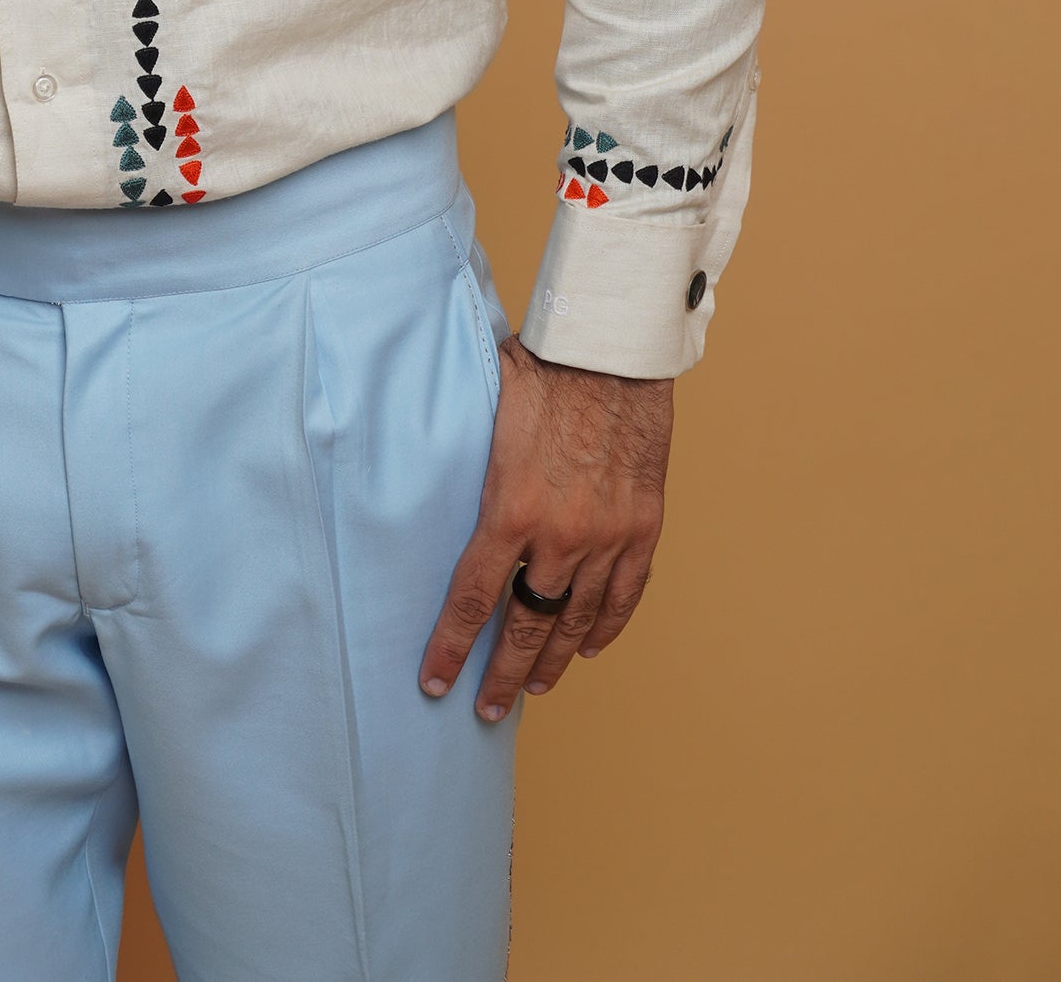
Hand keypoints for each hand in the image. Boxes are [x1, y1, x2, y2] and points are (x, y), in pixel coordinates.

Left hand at [420, 334, 672, 721]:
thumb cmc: (540, 369)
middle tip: (485, 709)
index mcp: (510, 509)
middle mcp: (560, 536)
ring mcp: (607, 535)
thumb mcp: (483, 414)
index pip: (473, 599)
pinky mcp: (642, 526)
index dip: (452, 647)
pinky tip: (587, 646)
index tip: (433, 681)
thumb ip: (463, 458)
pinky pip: (625, 594)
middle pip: (525, 625)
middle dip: (501, 674)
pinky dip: (607, 626)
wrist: (611, 351)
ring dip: (552, 659)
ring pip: (576, 620)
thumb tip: (418, 461)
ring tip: (531, 687)